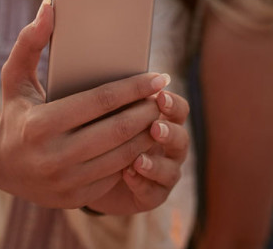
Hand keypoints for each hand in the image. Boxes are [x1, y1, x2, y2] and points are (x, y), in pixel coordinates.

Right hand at [0, 0, 171, 208]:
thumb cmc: (16, 111)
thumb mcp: (16, 76)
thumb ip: (31, 40)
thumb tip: (51, 6)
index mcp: (39, 125)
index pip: (100, 102)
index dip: (134, 88)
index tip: (159, 76)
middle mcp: (52, 158)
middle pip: (118, 130)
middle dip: (148, 110)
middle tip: (164, 95)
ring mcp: (65, 183)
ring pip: (123, 155)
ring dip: (148, 134)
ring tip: (159, 114)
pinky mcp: (76, 199)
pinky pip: (117, 175)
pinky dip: (136, 157)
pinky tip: (145, 139)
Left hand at [87, 88, 190, 214]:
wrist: (91, 173)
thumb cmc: (102, 133)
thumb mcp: (107, 114)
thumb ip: (117, 101)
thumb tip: (110, 77)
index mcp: (164, 121)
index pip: (178, 109)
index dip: (172, 103)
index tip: (160, 95)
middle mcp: (170, 147)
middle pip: (182, 138)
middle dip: (169, 133)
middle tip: (154, 127)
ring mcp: (164, 173)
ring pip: (172, 169)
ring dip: (156, 163)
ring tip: (138, 159)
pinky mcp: (152, 195)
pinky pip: (154, 192)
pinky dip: (142, 183)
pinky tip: (128, 175)